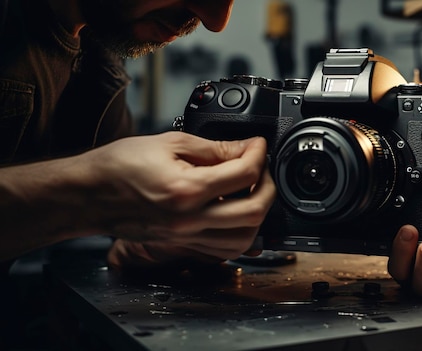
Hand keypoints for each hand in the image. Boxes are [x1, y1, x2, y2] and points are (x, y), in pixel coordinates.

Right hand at [77, 132, 274, 266]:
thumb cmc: (118, 167)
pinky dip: (240, 234)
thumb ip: (212, 148)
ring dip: (258, 214)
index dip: (258, 153)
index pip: (244, 173)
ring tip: (252, 191)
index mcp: (186, 189)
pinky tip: (237, 214)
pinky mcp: (183, 245)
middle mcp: (189, 219)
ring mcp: (187, 237)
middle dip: (268, 186)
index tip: (257, 144)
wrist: (87, 194)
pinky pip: (225, 250)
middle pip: (254, 212)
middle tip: (261, 168)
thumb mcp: (168, 143)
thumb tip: (243, 148)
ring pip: (245, 239)